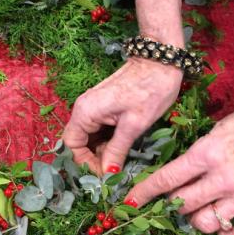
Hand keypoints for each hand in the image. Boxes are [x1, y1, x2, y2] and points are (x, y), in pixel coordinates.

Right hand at [62, 0, 184, 173]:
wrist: (161, 60)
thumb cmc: (150, 90)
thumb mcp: (134, 125)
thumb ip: (117, 150)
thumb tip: (107, 175)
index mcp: (86, 112)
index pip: (72, 145)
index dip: (85, 163)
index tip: (104, 175)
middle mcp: (84, 109)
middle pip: (78, 142)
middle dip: (93, 159)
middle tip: (113, 173)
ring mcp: (93, 106)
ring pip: (89, 137)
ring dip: (101, 152)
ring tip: (119, 164)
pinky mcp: (103, 105)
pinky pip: (98, 129)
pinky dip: (107, 142)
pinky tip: (121, 150)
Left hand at [125, 83, 233, 234]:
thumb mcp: (222, 125)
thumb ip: (201, 151)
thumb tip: (181, 171)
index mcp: (208, 152)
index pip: (167, 179)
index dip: (144, 193)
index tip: (130, 201)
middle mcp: (224, 178)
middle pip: (182, 205)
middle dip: (170, 205)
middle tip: (171, 201)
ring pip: (206, 223)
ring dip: (197, 218)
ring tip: (200, 208)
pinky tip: (223, 225)